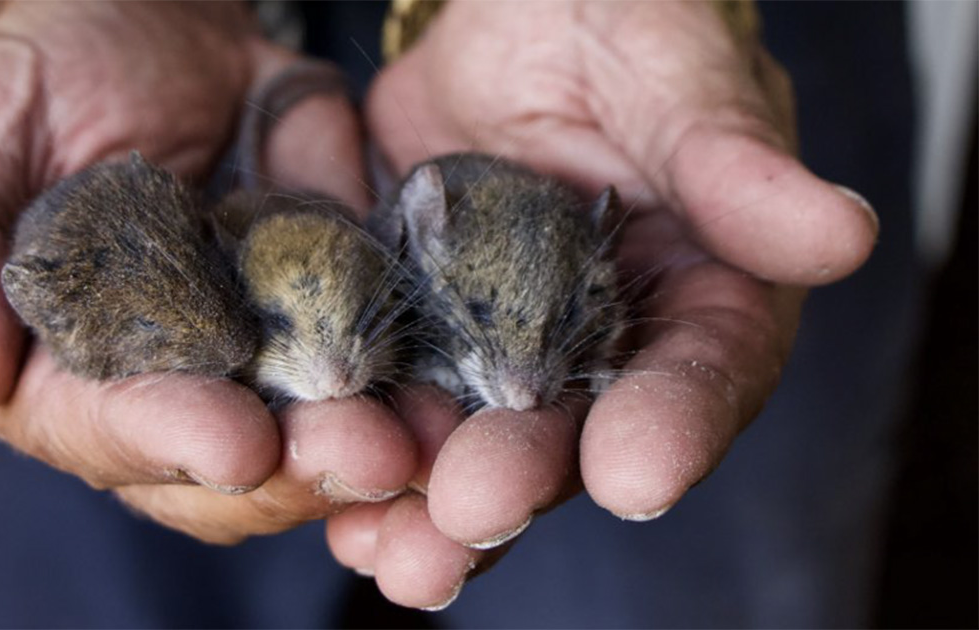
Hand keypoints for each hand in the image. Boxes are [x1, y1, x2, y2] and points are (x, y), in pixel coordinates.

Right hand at [0, 0, 413, 544]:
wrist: (157, 23)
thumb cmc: (46, 73)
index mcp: (60, 367)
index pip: (104, 429)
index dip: (167, 440)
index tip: (236, 443)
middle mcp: (163, 386)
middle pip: (224, 467)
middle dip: (296, 467)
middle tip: (369, 456)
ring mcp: (256, 363)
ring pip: (309, 442)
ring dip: (370, 451)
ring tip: (425, 442)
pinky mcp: (330, 321)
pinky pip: (379, 376)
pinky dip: (419, 396)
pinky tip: (458, 400)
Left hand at [329, 0, 878, 607]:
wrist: (504, 14)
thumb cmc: (615, 23)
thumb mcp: (670, 72)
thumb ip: (731, 162)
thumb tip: (842, 236)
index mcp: (698, 295)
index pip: (702, 373)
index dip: (673, 425)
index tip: (637, 474)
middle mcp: (602, 344)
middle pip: (573, 433)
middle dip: (524, 478)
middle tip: (472, 511)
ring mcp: (501, 347)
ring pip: (475, 443)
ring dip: (434, 508)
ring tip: (393, 556)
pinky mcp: (421, 333)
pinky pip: (394, 402)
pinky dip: (368, 457)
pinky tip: (333, 507)